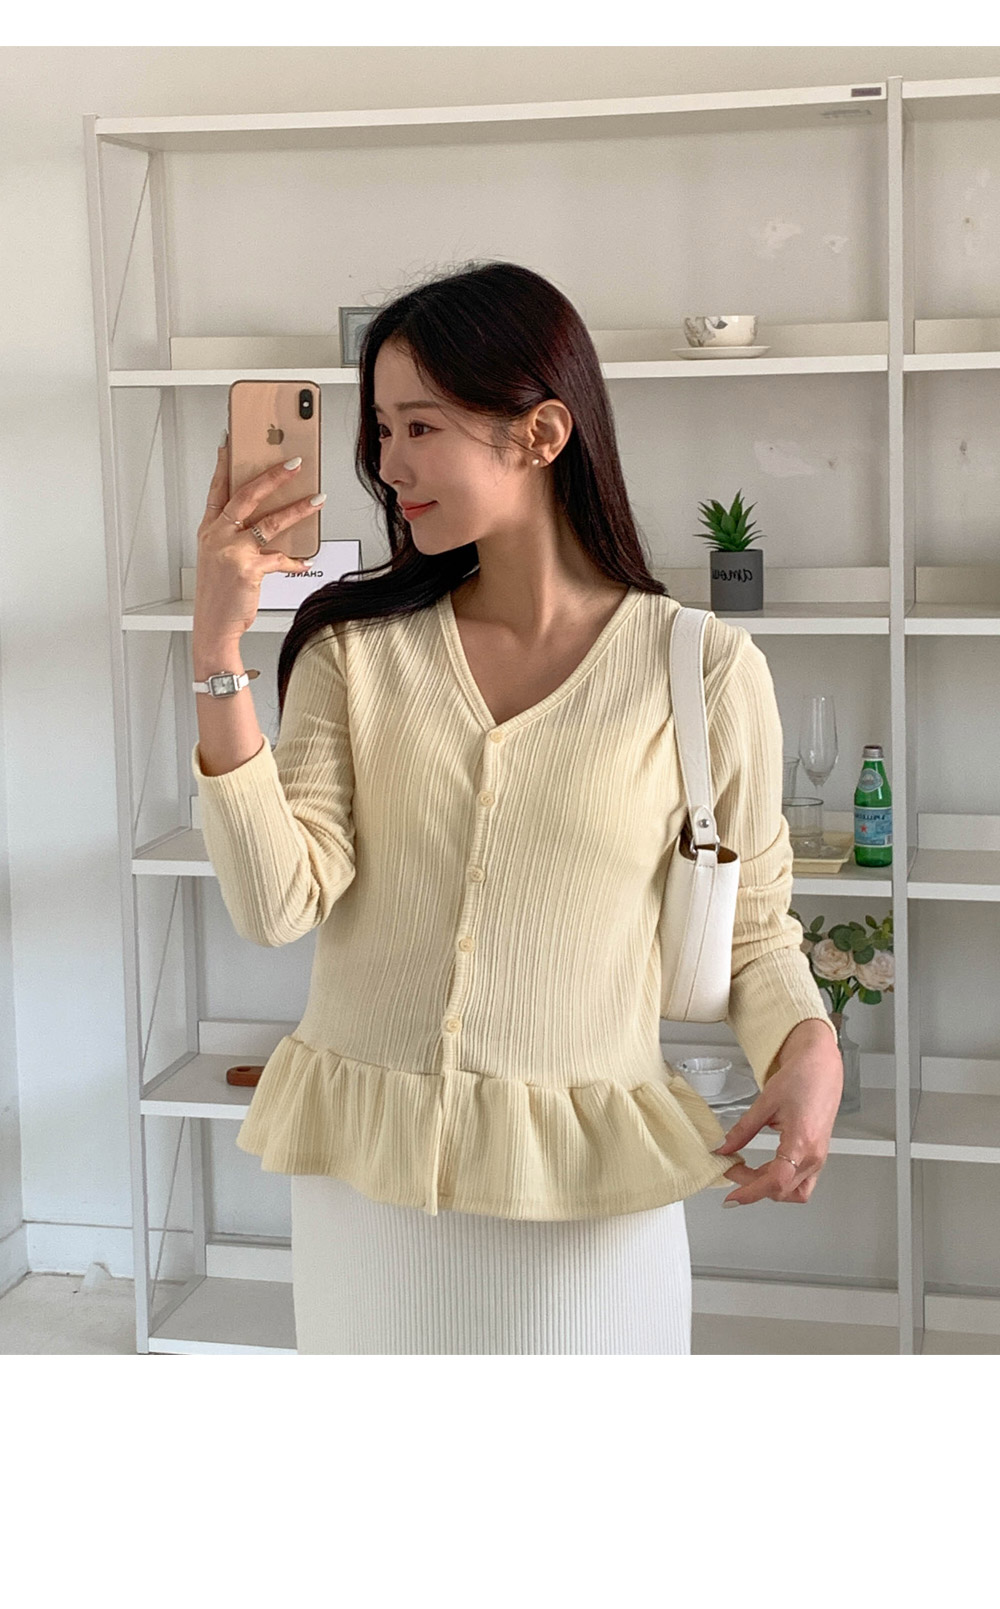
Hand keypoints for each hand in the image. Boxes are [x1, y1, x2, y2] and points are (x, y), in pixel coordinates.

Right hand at [193, 439, 317, 647]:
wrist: (213, 627)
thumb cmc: (218, 595)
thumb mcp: (219, 560)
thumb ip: (237, 538)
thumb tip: (268, 524)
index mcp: (209, 531)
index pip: (218, 490)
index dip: (225, 465)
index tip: (232, 444)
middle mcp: (218, 536)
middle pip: (247, 495)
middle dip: (273, 476)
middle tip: (294, 463)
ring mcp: (232, 551)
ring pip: (271, 522)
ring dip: (299, 509)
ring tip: (317, 499)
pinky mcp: (248, 568)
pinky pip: (280, 558)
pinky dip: (295, 561)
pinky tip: (305, 561)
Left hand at [711, 1022, 842, 1205]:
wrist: (822, 1066)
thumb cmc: (801, 1078)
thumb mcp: (765, 1103)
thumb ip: (742, 1130)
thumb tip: (723, 1148)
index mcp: (802, 1142)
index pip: (776, 1182)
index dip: (750, 1192)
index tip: (731, 1196)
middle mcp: (814, 1155)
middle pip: (781, 1189)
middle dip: (753, 1186)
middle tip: (732, 1168)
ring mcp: (819, 1157)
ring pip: (794, 1192)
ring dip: (769, 1188)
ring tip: (748, 1172)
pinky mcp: (819, 1155)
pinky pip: (802, 1182)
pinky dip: (782, 1182)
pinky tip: (766, 1170)